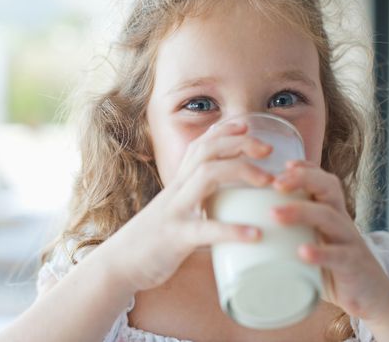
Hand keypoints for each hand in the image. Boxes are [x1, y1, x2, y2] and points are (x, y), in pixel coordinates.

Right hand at [106, 121, 273, 291]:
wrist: (120, 264)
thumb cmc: (153, 240)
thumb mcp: (175, 213)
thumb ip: (197, 205)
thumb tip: (229, 210)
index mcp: (178, 185)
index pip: (199, 146)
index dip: (223, 131)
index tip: (247, 124)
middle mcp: (176, 191)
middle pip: (206, 151)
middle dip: (238, 143)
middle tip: (268, 149)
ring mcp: (174, 211)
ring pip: (206, 176)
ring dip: (240, 171)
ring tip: (268, 181)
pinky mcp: (175, 238)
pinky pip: (205, 229)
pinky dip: (232, 230)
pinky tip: (255, 235)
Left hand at [271, 160, 388, 321]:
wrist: (371, 296)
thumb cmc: (330, 265)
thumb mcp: (310, 241)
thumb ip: (286, 232)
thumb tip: (242, 229)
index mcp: (329, 211)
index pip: (321, 180)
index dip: (305, 168)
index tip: (283, 165)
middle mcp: (340, 220)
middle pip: (327, 187)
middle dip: (302, 179)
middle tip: (275, 183)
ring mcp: (348, 241)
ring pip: (328, 216)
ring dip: (300, 211)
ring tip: (275, 214)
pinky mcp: (352, 265)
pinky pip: (338, 255)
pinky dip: (320, 252)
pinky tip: (302, 252)